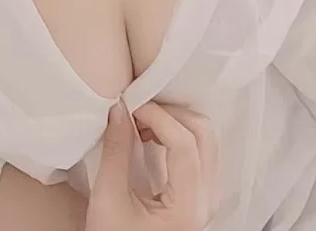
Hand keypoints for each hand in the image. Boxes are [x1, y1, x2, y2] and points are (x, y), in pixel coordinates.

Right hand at [85, 100, 215, 229]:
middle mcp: (206, 202)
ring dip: (176, 122)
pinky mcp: (197, 198)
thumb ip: (115, 152)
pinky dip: (179, 136)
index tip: (131, 107)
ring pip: (207, 142)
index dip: (158, 116)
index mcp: (188, 207)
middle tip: (139, 111)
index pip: (185, 143)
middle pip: (205, 136)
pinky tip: (152, 138)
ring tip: (143, 124)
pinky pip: (201, 154)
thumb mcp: (108, 201)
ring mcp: (205, 200)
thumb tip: (119, 110)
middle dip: (171, 113)